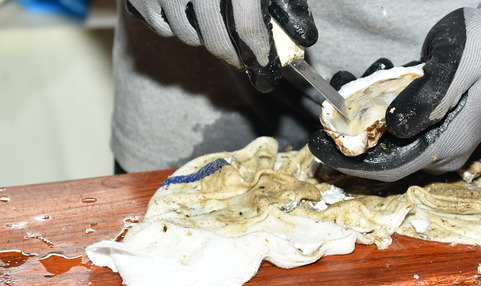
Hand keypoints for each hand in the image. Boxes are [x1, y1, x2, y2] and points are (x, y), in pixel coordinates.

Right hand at [125, 0, 316, 91]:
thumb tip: (303, 35)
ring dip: (203, 38)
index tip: (265, 68)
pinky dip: (175, 26)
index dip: (259, 53)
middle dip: (232, 53)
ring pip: (188, 36)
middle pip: (215, 38)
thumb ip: (282, 1)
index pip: (247, 27)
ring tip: (213, 24)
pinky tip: (186, 11)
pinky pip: (161, 26)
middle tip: (243, 57)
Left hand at [309, 0, 480, 181]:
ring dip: (359, 114)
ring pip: (384, 139)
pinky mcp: (426, 125)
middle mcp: (438, 150)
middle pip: (382, 157)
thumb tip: (396, 127)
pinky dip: (375, 105)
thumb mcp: (457, 68)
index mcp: (448, 145)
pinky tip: (373, 76)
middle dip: (348, 135)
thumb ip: (428, 99)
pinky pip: (393, 125)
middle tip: (324, 107)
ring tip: (347, 80)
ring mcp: (432, 139)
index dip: (351, 162)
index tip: (319, 146)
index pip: (392, 168)